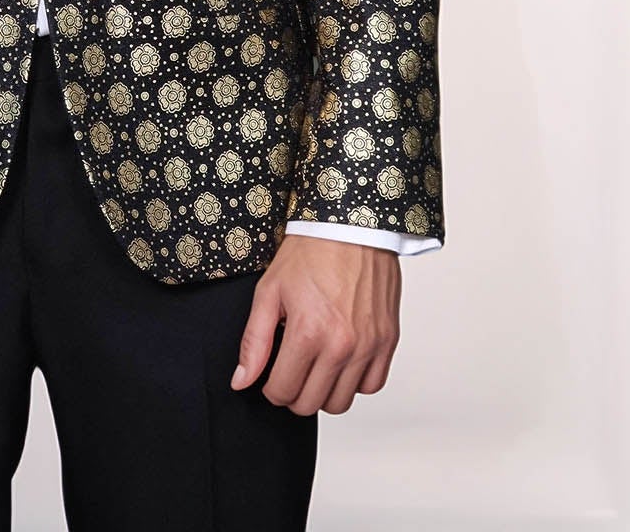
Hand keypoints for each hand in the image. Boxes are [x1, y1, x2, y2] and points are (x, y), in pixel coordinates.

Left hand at [228, 234, 400, 415]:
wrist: (351, 225)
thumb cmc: (310, 252)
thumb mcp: (269, 291)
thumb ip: (254, 341)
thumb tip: (242, 381)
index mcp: (308, 333)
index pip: (283, 392)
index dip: (270, 387)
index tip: (271, 373)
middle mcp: (342, 346)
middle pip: (311, 404)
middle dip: (293, 392)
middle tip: (290, 369)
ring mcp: (368, 346)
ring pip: (342, 402)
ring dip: (324, 391)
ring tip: (315, 365)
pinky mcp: (388, 341)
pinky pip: (372, 385)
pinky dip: (355, 381)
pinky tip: (341, 360)